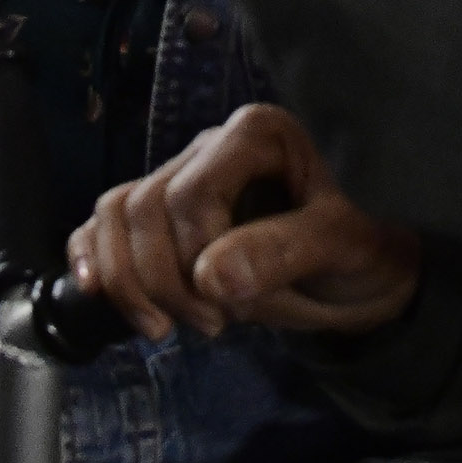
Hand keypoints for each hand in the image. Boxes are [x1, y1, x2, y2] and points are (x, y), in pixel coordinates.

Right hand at [68, 105, 421, 340]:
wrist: (366, 271)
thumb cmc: (365, 244)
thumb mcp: (339, 247)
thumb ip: (280, 253)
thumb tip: (209, 277)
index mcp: (258, 135)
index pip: (191, 192)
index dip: (195, 255)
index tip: (227, 306)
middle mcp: (212, 146)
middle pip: (145, 207)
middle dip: (165, 279)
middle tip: (211, 327)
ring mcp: (183, 178)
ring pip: (118, 215)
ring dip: (131, 280)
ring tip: (168, 327)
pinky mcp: (166, 217)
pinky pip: (108, 225)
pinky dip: (95, 257)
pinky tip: (95, 291)